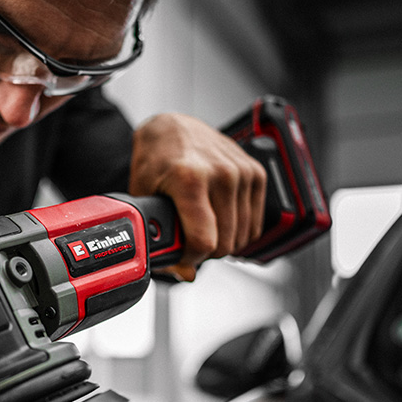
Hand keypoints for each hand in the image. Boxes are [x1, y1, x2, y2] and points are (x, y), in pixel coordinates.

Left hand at [129, 113, 265, 280]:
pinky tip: (220, 220)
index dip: (190, 258)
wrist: (173, 128)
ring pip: (242, 237)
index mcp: (190, 178)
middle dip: (205, 251)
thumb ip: (161, 239)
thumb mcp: (145, 198)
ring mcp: (242, 172)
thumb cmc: (156, 160)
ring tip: (204, 228)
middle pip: (224, 243)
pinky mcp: (256, 173)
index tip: (181, 255)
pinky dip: (239, 230)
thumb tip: (186, 273)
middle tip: (189, 239)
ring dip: (223, 241)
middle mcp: (221, 174)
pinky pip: (255, 224)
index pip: (203, 241)